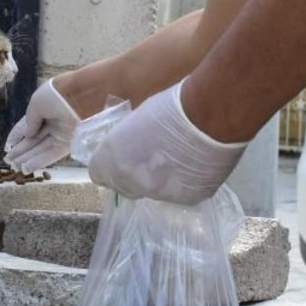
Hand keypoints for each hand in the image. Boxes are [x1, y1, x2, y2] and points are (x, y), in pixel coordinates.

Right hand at [4, 78, 79, 171]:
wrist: (81, 95)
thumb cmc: (57, 94)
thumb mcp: (36, 103)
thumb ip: (30, 120)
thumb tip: (27, 135)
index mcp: (43, 108)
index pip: (27, 125)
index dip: (16, 136)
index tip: (7, 147)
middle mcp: (51, 122)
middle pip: (33, 140)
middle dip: (20, 151)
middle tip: (8, 161)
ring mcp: (60, 133)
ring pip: (41, 149)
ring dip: (27, 158)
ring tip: (14, 167)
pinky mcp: (69, 143)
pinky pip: (52, 154)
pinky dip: (39, 161)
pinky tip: (26, 168)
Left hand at [87, 80, 248, 204]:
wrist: (207, 115)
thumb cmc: (170, 106)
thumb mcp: (135, 121)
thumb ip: (125, 144)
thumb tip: (127, 152)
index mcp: (114, 158)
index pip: (98, 175)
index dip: (110, 167)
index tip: (121, 158)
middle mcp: (132, 182)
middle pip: (124, 188)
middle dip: (133, 176)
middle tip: (150, 158)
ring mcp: (160, 193)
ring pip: (153, 192)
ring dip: (159, 181)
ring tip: (177, 159)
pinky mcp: (187, 198)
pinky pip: (179, 193)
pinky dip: (183, 183)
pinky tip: (193, 165)